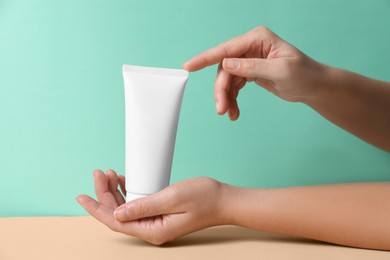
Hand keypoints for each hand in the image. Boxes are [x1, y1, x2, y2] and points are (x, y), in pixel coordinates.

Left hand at [77, 170, 227, 244]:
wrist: (223, 200)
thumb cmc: (203, 198)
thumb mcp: (171, 198)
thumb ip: (143, 206)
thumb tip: (117, 213)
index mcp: (152, 230)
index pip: (115, 221)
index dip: (96, 208)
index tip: (81, 196)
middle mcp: (151, 229)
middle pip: (118, 214)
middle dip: (105, 194)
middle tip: (98, 173)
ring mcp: (156, 222)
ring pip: (126, 209)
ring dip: (115, 193)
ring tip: (108, 174)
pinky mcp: (160, 213)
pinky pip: (137, 205)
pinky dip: (128, 193)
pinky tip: (123, 182)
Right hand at [183, 26, 326, 119]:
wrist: (314, 86)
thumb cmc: (304, 74)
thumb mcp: (280, 71)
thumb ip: (253, 67)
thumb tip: (227, 65)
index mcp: (257, 39)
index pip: (226, 49)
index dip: (205, 58)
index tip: (188, 66)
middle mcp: (250, 46)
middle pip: (224, 68)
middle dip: (221, 90)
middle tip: (221, 109)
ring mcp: (249, 59)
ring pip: (226, 79)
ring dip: (225, 97)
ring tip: (228, 114)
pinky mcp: (249, 71)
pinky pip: (234, 85)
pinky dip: (232, 99)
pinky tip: (234, 111)